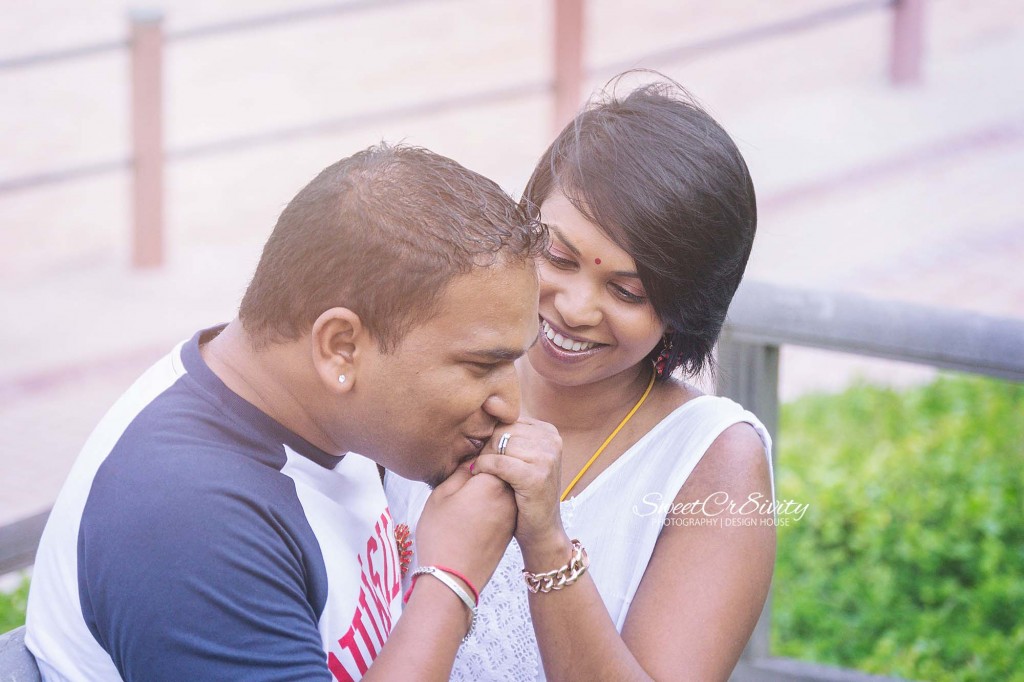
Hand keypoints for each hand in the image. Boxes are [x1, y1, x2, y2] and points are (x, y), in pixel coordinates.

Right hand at [415, 464, 515, 590]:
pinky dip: (489, 507)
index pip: (493, 454)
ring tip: (464, 502)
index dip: (476, 456)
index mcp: (493, 482)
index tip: (462, 464)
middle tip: (462, 482)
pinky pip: (500, 508)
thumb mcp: (441, 494)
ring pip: (500, 491)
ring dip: (487, 490)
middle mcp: (508, 497)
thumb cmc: (441, 535)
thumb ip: (461, 471)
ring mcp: (511, 515)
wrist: (452, 578)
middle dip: (484, 472)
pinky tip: (471, 517)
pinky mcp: (509, 531)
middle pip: (500, 472)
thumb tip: (473, 463)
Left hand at [471, 418, 565, 550]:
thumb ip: (509, 436)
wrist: (541, 531)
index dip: (490, 436)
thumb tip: (483, 409)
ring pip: (499, 444)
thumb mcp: (522, 458)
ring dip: (484, 458)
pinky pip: (498, 462)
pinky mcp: (537, 476)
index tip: (484, 454)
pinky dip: (484, 468)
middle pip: (502, 430)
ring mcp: (547, 457)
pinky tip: (480, 476)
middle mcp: (552, 440)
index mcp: (549, 431)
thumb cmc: (524, 494)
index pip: (508, 420)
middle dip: (486, 447)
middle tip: (480, 465)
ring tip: (481, 472)